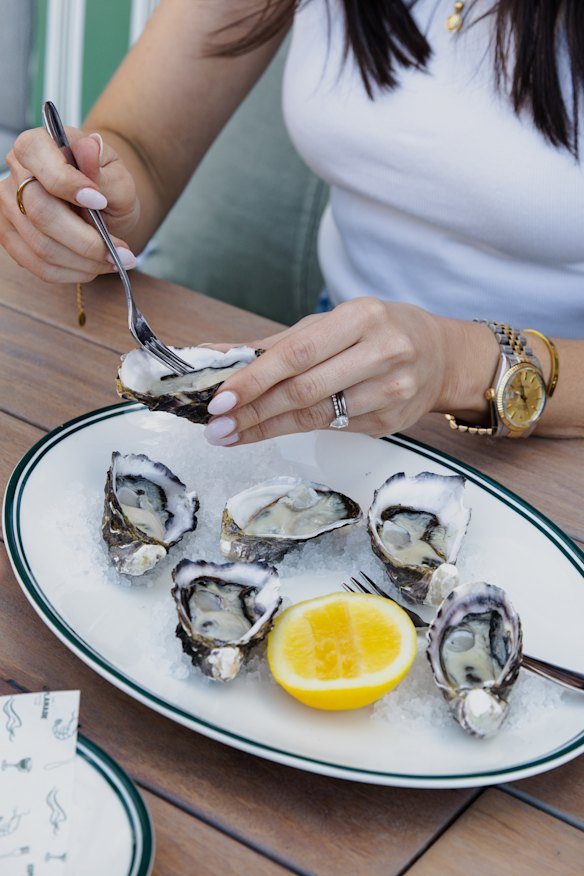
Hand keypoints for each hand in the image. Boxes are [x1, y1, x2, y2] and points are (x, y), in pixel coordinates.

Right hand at [0, 125, 138, 282]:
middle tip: (122, 252)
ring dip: (85, 262)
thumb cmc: (107, 185)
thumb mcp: (117, 175)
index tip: (100, 202)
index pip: (36, 156)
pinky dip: (72, 273)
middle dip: (87, 241)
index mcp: (37, 145)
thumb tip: (91, 148)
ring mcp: (8, 208)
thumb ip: (104, 170)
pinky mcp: (12, 239)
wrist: (102, 204)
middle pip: (41, 213)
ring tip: (114, 261)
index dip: (67, 183)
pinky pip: (38, 266)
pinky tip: (94, 267)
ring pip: (41, 247)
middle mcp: (16, 174)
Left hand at [203, 298, 457, 445]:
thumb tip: (216, 356)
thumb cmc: (374, 332)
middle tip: (215, 428)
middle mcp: (382, 352)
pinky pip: (334, 430)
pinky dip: (296, 431)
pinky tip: (269, 432)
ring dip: (267, 429)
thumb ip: (277, 343)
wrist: (440, 356)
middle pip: (304, 390)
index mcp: (362, 317)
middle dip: (253, 412)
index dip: (254, 379)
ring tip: (230, 436)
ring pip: (317, 417)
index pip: (297, 353)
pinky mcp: (392, 422)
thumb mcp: (332, 324)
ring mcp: (391, 391)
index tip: (219, 399)